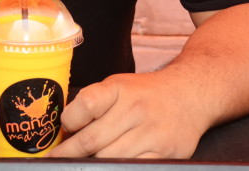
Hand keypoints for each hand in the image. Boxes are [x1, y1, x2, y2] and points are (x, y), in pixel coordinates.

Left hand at [48, 72, 208, 157]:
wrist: (190, 95)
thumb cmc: (146, 94)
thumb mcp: (119, 86)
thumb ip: (93, 104)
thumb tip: (64, 133)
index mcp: (119, 89)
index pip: (85, 105)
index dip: (69, 122)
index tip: (63, 132)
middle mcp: (135, 109)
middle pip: (92, 140)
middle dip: (70, 154)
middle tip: (58, 160)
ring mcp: (151, 132)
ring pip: (108, 159)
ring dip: (91, 164)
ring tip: (82, 164)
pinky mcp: (164, 153)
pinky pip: (133, 167)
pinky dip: (117, 169)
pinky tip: (110, 166)